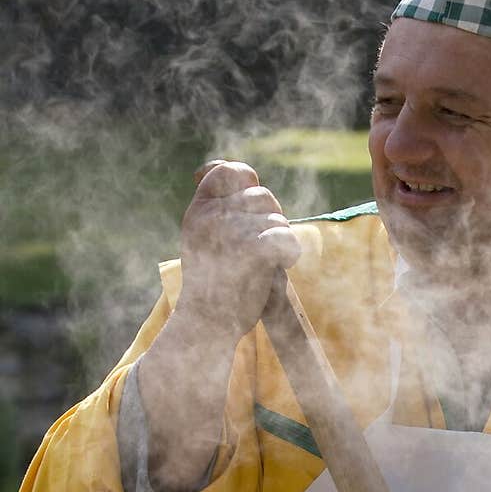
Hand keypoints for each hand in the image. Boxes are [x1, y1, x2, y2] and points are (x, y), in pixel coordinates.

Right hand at [179, 159, 301, 341]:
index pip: (230, 171)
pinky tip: (280, 265)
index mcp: (199, 209)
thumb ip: (218, 205)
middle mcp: (212, 215)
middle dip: (271, 217)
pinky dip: (290, 253)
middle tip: (262, 244)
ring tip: (265, 263)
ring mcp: (230, 231)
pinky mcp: (252, 250)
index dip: (248, 181)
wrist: (207, 322)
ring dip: (279, 239)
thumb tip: (229, 168)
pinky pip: (286, 237)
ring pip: (277, 218)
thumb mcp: (203, 236)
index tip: (249, 207)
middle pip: (262, 194)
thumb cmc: (212, 284)